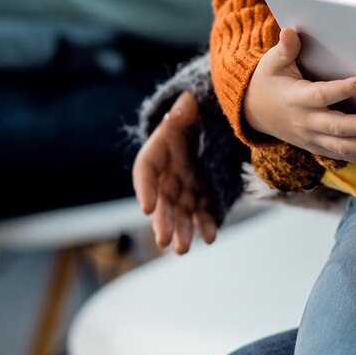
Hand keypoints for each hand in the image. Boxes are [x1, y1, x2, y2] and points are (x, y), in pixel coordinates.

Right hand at [133, 92, 217, 254]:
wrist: (209, 119)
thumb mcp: (188, 105)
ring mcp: (186, 185)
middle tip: (164, 240)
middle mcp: (168, 173)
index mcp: (158, 151)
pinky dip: (207, 223)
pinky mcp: (204, 191)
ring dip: (183, 230)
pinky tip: (210, 237)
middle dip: (163, 220)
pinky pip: (204, 210)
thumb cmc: (193, 112)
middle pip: (162, 199)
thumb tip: (181, 110)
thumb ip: (183, 109)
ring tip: (183, 250)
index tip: (147, 207)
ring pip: (182, 211)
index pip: (146, 171)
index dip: (145, 190)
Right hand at [243, 28, 355, 161]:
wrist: (254, 111)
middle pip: (338, 128)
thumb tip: (290, 31)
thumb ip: (285, 49)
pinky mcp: (317, 147)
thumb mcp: (272, 62)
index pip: (323, 95)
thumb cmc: (269, 81)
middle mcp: (306, 122)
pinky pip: (343, 156)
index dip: (344, 89)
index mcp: (296, 98)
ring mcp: (312, 138)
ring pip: (343, 148)